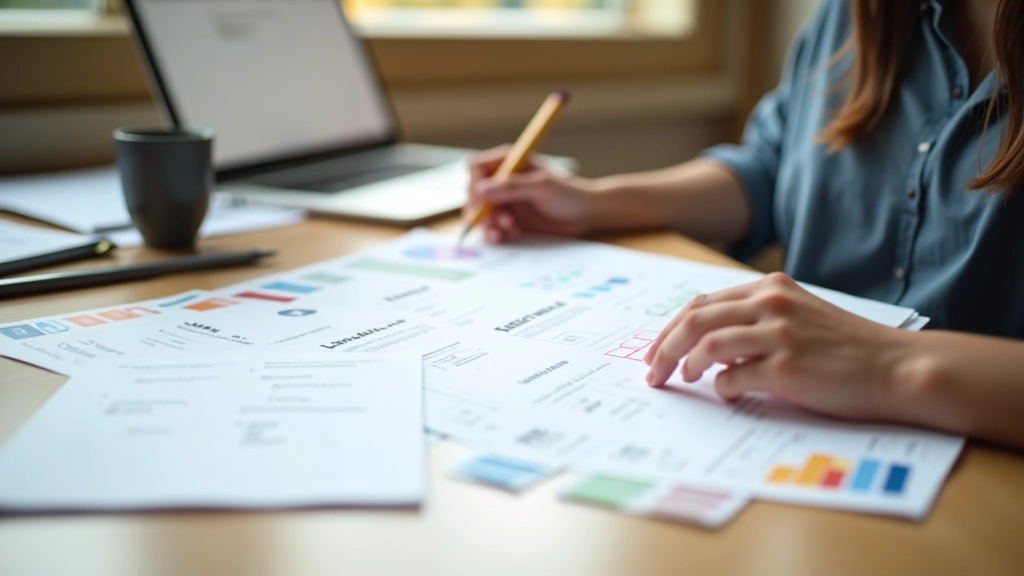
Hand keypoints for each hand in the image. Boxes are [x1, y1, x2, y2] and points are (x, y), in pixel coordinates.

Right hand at [464, 145, 598, 242]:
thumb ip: (512, 187)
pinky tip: (512, 235)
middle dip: (483, 210)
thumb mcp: (542, 187)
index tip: (484, 202)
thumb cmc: (570, 193)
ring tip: (508, 231)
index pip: (476, 168)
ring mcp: (506, 200)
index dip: (475, 185)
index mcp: (510, 162)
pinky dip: (497, 233)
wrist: (587, 214)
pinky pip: (492, 227)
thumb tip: (481, 189)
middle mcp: (503, 180)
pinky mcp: (510, 218)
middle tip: (501, 222)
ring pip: (481, 213)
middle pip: (474, 193)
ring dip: (490, 224)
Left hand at [643, 273, 909, 419]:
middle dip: (664, 347)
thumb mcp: (799, 316)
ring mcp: (778, 333)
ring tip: (683, 381)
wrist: (897, 367)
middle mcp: (771, 303)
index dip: (671, 328)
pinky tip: (728, 393)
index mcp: (770, 287)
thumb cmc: (848, 348)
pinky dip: (721, 387)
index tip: (657, 350)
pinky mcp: (786, 367)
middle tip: (652, 372)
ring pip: (706, 343)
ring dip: (684, 365)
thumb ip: (756, 319)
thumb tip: (707, 344)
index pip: (702, 303)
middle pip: (694, 319)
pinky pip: (732, 377)